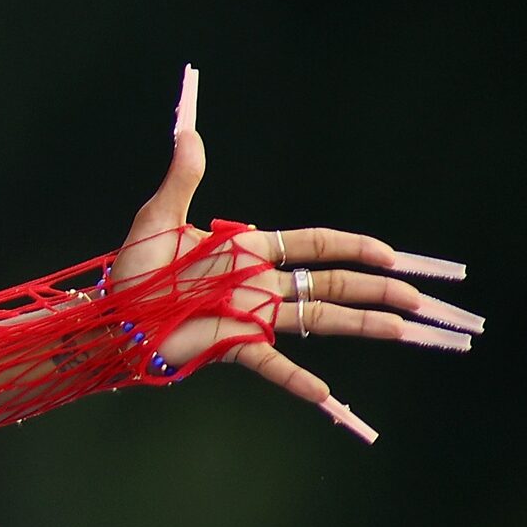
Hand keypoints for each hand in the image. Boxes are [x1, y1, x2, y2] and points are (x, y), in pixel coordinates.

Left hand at [111, 66, 476, 439]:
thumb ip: (181, 177)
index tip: (388, 254)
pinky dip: (297, 379)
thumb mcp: (156, 219)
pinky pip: (271, 364)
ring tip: (406, 331)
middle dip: (377, 289)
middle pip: (331, 283)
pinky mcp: (230, 345)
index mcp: (247, 251)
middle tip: (420, 298)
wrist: (105, 317)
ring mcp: (249, 317)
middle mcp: (257, 284)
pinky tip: (325, 394)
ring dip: (362, 324)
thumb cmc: (128, 272)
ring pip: (317, 318)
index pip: (311, 245)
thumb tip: (187, 131)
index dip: (351, 246)